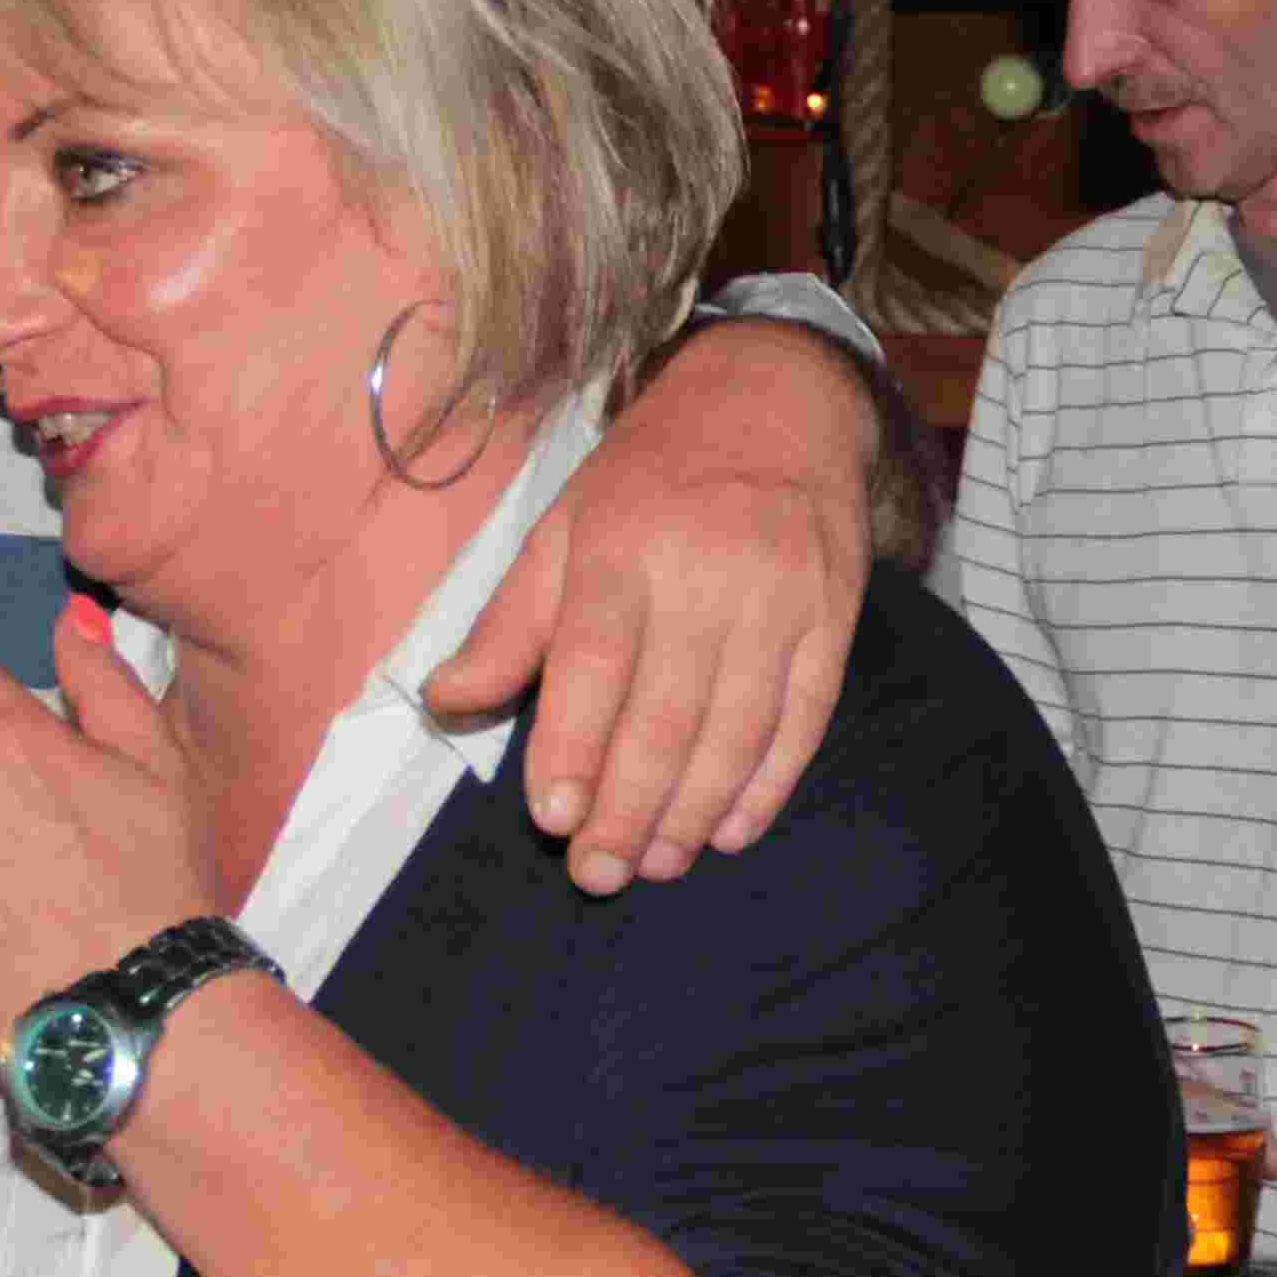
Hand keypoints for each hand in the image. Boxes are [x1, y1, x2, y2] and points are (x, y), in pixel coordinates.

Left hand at [420, 320, 873, 892]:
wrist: (776, 403)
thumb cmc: (651, 479)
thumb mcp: (563, 528)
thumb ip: (509, 624)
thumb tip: (446, 701)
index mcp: (622, 550)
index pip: (595, 662)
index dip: (573, 746)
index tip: (553, 817)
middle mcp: (704, 578)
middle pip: (666, 713)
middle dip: (629, 806)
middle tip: (599, 874)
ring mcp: (777, 601)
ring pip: (736, 729)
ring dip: (694, 811)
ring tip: (658, 863)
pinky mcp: (830, 619)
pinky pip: (803, 718)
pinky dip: (769, 784)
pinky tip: (733, 829)